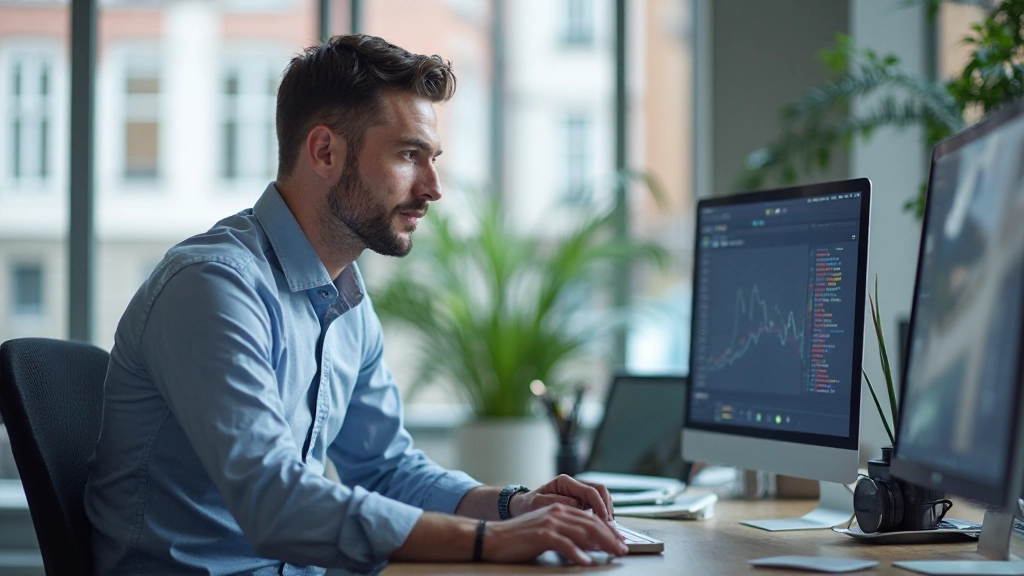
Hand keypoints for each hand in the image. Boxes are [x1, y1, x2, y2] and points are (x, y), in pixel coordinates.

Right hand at [483, 503, 627, 564]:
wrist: (495, 537)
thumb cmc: (521, 537)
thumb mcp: (547, 529)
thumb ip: (567, 532)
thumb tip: (590, 544)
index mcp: (560, 508)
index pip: (591, 518)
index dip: (608, 529)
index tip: (620, 540)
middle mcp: (557, 512)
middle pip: (591, 524)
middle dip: (610, 537)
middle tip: (622, 549)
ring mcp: (550, 522)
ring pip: (583, 532)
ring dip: (601, 544)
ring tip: (613, 554)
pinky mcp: (542, 534)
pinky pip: (565, 544)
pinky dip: (578, 553)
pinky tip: (586, 561)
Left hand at [509, 474, 614, 520]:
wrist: (521, 507)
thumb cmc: (528, 505)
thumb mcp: (539, 503)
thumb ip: (559, 503)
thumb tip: (578, 506)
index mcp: (565, 482)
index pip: (590, 490)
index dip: (600, 505)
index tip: (604, 520)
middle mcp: (574, 485)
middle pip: (601, 491)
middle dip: (608, 508)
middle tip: (610, 526)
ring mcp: (578, 493)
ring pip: (601, 498)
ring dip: (607, 512)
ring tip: (608, 529)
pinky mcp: (580, 502)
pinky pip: (596, 506)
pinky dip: (601, 516)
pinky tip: (602, 529)